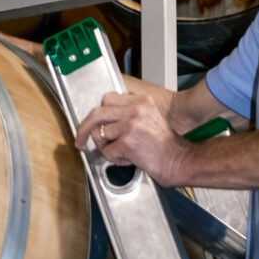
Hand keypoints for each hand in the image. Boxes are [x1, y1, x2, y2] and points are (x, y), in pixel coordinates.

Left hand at [74, 91, 192, 186]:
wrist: (179, 159)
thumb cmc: (166, 144)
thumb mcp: (150, 118)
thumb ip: (129, 114)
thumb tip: (102, 123)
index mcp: (141, 101)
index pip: (108, 98)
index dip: (100, 112)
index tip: (94, 122)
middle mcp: (135, 110)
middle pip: (97, 112)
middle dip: (84, 127)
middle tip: (79, 139)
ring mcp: (130, 126)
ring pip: (100, 135)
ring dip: (106, 148)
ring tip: (121, 153)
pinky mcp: (127, 143)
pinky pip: (107, 152)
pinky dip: (115, 159)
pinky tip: (128, 160)